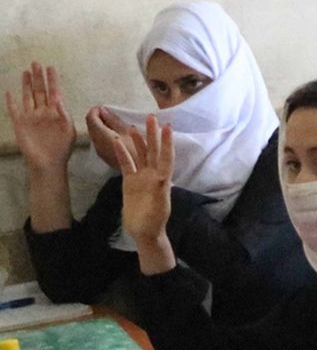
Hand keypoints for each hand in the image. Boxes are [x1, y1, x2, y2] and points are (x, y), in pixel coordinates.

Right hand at [5, 63, 75, 172]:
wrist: (48, 163)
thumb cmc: (62, 148)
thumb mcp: (69, 131)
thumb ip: (64, 115)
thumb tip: (60, 101)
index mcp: (56, 113)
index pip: (54, 92)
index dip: (52, 80)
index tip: (51, 67)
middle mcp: (43, 112)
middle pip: (40, 90)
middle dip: (38, 77)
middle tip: (36, 63)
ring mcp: (31, 116)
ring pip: (28, 96)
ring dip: (26, 84)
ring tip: (26, 71)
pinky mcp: (20, 123)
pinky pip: (14, 109)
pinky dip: (11, 101)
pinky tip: (8, 92)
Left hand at [86, 106, 133, 172]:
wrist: (140, 174)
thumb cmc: (138, 152)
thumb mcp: (129, 132)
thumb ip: (114, 120)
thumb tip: (104, 110)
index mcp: (102, 134)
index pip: (91, 117)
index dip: (96, 110)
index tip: (106, 108)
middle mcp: (97, 142)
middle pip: (91, 125)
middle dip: (98, 117)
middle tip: (111, 114)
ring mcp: (100, 151)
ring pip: (95, 134)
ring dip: (102, 127)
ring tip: (116, 124)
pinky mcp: (105, 156)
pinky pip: (100, 142)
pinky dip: (104, 135)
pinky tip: (116, 136)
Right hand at [111, 115, 176, 274]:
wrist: (143, 232)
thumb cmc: (153, 221)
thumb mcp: (158, 207)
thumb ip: (160, 192)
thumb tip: (162, 176)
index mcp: (162, 179)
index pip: (165, 157)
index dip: (166, 142)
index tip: (167, 126)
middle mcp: (153, 175)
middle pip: (153, 151)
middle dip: (153, 135)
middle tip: (151, 117)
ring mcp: (141, 177)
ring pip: (139, 155)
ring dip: (138, 141)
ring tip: (135, 126)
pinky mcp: (130, 182)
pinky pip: (126, 164)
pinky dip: (121, 153)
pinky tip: (116, 142)